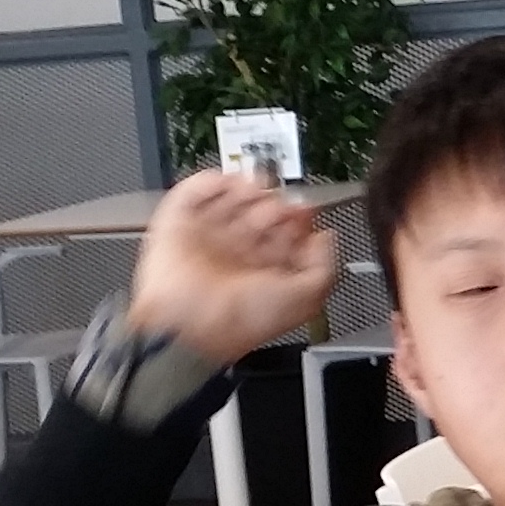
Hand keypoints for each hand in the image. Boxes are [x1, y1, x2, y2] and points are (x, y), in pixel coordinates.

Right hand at [125, 168, 337, 362]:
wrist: (191, 324)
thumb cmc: (243, 319)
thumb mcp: (305, 299)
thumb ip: (324, 266)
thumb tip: (325, 239)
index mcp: (264, 271)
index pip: (287, 234)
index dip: (299, 219)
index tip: (305, 210)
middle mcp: (237, 254)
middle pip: (262, 211)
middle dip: (275, 202)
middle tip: (277, 207)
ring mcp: (208, 238)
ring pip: (232, 198)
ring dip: (247, 188)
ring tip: (254, 191)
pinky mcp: (179, 226)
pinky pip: (194, 193)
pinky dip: (210, 182)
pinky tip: (228, 184)